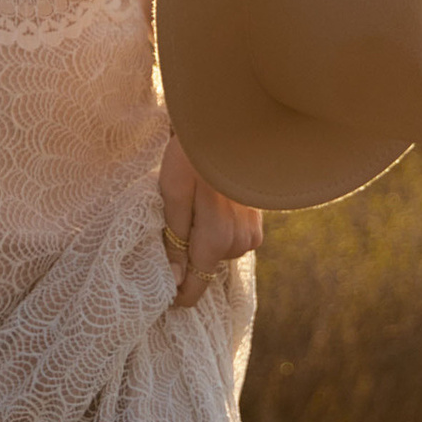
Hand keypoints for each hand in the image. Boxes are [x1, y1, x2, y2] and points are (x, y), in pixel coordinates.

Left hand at [158, 137, 263, 311]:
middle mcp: (239, 242)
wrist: (231, 126)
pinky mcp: (258, 221)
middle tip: (172, 230)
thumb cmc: (194, 156)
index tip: (164, 296)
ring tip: (193, 212)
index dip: (180, 295)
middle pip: (207, 267)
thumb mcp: (173, 194)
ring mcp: (252, 232)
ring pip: (221, 253)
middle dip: (189, 258)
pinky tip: (211, 209)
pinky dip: (220, 231)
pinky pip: (235, 240)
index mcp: (216, 239)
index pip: (197, 284)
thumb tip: (176, 279)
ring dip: (205, 242)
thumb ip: (175, 238)